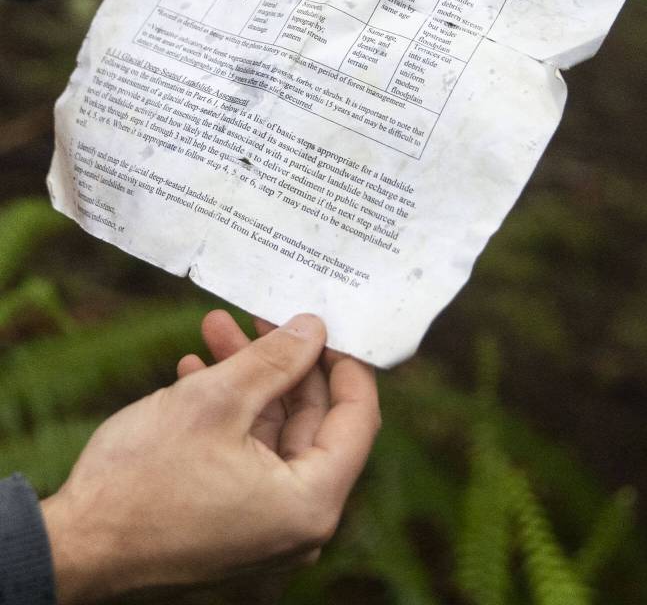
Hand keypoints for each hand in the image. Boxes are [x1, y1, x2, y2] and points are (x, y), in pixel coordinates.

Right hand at [41, 311, 379, 602]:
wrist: (72, 547)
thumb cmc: (143, 479)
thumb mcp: (217, 399)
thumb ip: (276, 360)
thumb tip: (315, 329)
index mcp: (311, 502)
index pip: (358, 417)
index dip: (345, 361)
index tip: (325, 321)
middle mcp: (297, 524)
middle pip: (311, 421)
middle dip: (280, 361)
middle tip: (256, 316)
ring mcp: (263, 529)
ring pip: (271, 433)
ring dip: (246, 379)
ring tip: (213, 330)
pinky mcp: (231, 525)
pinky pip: (246, 457)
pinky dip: (229, 414)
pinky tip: (194, 373)